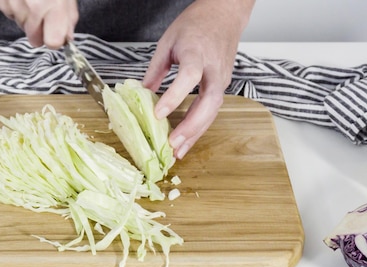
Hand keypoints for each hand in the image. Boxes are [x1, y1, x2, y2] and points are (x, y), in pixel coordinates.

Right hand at [0, 0, 77, 48]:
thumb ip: (68, 17)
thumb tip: (67, 37)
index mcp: (52, 5)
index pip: (53, 42)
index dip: (55, 40)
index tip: (56, 36)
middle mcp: (32, 7)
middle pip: (34, 39)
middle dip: (39, 31)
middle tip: (44, 15)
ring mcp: (14, 4)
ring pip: (21, 27)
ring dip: (27, 19)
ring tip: (32, 0)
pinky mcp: (1, 1)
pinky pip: (9, 14)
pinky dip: (14, 8)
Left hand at [143, 0, 254, 158]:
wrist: (225, 14)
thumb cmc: (196, 24)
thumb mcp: (167, 41)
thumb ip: (155, 70)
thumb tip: (142, 94)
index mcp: (196, 53)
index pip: (188, 77)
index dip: (174, 97)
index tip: (157, 113)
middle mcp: (214, 68)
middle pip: (209, 101)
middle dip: (191, 125)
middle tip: (173, 144)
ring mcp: (222, 78)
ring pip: (213, 110)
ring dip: (196, 133)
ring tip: (178, 152)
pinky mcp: (223, 85)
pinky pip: (212, 109)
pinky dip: (200, 126)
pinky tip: (186, 140)